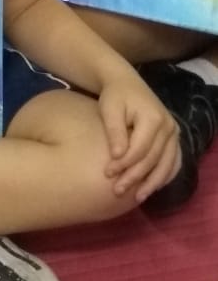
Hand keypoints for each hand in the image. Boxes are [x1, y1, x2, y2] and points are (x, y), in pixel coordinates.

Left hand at [98, 73, 180, 202]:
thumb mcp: (109, 108)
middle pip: (152, 159)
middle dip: (134, 177)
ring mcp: (174, 133)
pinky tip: (151, 188)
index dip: (124, 164)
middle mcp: (169, 127)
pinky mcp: (173, 139)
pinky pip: (172, 162)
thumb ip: (114, 131)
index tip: (107, 173)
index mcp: (153, 118)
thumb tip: (117, 156)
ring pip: (166, 165)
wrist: (125, 82)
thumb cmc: (114, 95)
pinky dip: (163, 176)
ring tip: (136, 198)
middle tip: (117, 191)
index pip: (139, 149)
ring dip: (151, 183)